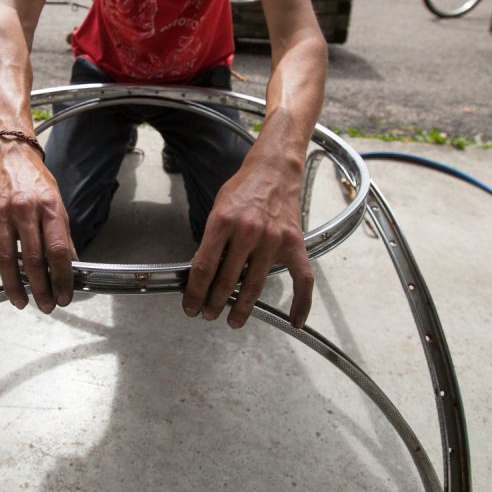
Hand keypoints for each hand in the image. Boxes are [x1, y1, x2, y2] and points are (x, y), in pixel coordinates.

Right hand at [0, 143, 74, 311]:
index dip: (62, 278)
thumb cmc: (36, 181)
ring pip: (5, 258)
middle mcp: (24, 209)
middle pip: (32, 259)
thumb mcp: (58, 204)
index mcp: (49, 207)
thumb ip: (62, 236)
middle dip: (40, 288)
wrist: (11, 155)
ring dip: (13, 286)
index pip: (57, 250)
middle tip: (46, 305)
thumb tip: (72, 266)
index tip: (64, 296)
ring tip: (21, 301)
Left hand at [182, 155, 312, 329]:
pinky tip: (294, 321)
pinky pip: (301, 279)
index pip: (203, 268)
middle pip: (227, 281)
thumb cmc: (243, 190)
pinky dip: (301, 303)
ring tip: (233, 320)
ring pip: (255, 285)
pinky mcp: (294, 244)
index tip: (190, 306)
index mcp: (223, 222)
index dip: (194, 292)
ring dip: (242, 308)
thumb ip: (212, 241)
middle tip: (208, 314)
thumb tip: (203, 275)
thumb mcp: (217, 210)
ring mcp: (273, 239)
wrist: (274, 170)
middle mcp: (248, 232)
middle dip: (214, 303)